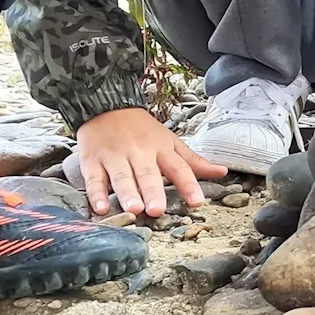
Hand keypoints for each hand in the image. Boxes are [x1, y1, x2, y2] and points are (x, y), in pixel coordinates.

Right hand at [77, 108, 226, 216]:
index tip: (197, 202)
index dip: (188, 185)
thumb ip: (194, 161)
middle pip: (147, 174)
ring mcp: (115, 157)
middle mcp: (139, 153)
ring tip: (134, 209)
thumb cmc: (142, 129)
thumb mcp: (170, 141)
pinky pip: (94, 179)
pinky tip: (100, 208)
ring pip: (122, 177)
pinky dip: (96, 194)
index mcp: (161, 149)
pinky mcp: (93, 162)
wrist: (105, 105)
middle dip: (153, 191)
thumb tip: (222, 172)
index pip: (178, 168)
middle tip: (156, 210)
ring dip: (127, 193)